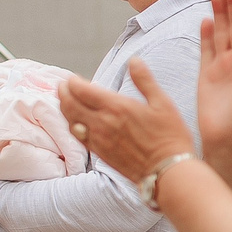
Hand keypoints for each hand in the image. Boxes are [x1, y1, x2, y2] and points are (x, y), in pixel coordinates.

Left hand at [58, 60, 194, 189]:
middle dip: (63, 92)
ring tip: (65, 100)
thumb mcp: (162, 103)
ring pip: (70, 120)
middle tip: (62, 86)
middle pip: (70, 104)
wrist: (168, 170)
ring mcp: (98, 139)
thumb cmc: (170, 136)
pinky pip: (76, 136)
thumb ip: (145, 80)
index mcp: (116, 107)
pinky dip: (71, 125)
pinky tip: (74, 122)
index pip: (82, 90)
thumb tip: (134, 60)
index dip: (73, 82)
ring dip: (64, 108)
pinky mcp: (99, 152)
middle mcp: (102, 122)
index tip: (72, 78)